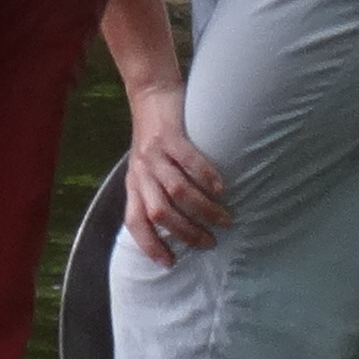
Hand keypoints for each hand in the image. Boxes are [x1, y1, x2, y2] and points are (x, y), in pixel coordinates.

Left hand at [118, 98, 231, 265]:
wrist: (150, 95)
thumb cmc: (153, 137)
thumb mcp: (145, 168)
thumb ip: (154, 192)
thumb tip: (176, 224)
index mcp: (134, 184)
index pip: (134, 221)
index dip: (149, 244)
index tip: (169, 263)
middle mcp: (141, 172)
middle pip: (160, 212)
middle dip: (186, 232)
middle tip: (210, 242)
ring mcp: (154, 154)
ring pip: (176, 191)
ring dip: (202, 210)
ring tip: (224, 220)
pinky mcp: (169, 136)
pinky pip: (188, 161)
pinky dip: (205, 177)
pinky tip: (221, 189)